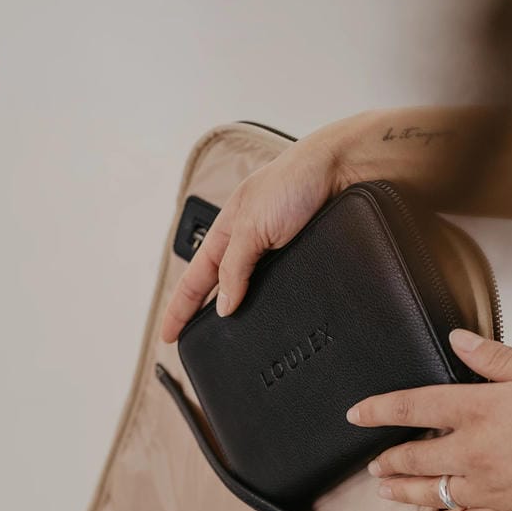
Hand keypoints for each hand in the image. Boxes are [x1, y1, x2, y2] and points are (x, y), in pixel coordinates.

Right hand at [159, 124, 357, 342]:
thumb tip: (223, 305)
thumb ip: (235, 267)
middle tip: (194, 342)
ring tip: (231, 337)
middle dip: (203, 313)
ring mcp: (275, 251)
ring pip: (250, 289)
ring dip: (241, 310)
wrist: (343, 169)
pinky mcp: (302, 257)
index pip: (195, 279)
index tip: (168, 335)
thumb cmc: (294, 180)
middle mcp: (248, 243)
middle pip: (218, 286)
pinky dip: (273, 301)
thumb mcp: (252, 226)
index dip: (179, 308)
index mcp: (227, 232)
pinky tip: (273, 313)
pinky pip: (281, 285)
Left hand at [348, 330, 511, 510]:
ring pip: (432, 494)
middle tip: (372, 462)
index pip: (415, 405)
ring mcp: (492, 489)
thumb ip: (500, 359)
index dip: (380, 409)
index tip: (356, 414)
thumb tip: (458, 340)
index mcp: (485, 409)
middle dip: (388, 459)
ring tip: (385, 490)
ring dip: (403, 492)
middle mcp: (478, 453)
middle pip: (415, 458)